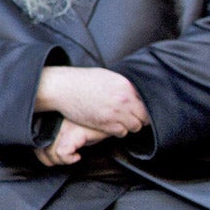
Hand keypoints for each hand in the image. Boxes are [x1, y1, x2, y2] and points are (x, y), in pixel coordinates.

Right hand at [35, 66, 149, 138]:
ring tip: (119, 121)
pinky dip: (118, 131)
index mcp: (126, 85)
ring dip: (128, 125)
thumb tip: (134, 93)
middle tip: (129, 117)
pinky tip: (110, 125)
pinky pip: (121, 133)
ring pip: (135, 127)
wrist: (63, 87)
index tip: (137, 110)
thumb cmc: (81, 80)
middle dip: (138, 118)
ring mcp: (116, 113)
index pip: (146, 102)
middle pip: (144, 117)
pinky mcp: (106, 123)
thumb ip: (123, 86)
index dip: (142, 107)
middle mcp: (124, 99)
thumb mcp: (107, 77)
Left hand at [37, 119, 112, 167]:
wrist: (114, 112)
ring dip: (61, 161)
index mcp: (50, 118)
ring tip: (73, 157)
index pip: (34, 139)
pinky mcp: (74, 131)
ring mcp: (63, 125)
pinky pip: (62, 153)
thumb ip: (59, 136)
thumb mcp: (72, 127)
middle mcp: (54, 120)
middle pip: (39, 148)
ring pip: (49, 153)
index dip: (42, 152)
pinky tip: (78, 156)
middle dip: (50, 159)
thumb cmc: (94, 120)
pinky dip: (69, 159)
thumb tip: (47, 153)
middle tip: (65, 158)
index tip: (54, 155)